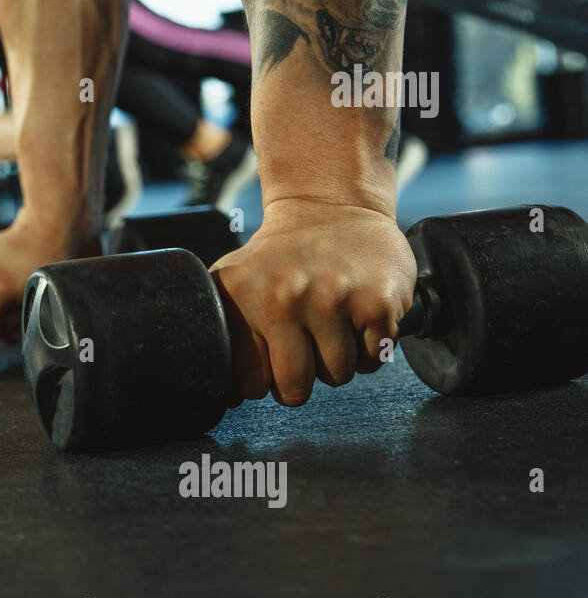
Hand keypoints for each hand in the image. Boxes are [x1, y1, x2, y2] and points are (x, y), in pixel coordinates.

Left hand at [210, 199, 416, 406]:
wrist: (332, 206)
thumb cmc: (280, 256)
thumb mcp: (234, 281)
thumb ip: (223, 331)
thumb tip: (220, 391)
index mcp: (244, 297)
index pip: (250, 383)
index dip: (263, 380)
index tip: (269, 359)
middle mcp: (286, 297)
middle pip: (295, 389)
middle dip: (301, 378)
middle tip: (304, 343)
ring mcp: (334, 299)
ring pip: (337, 376)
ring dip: (337, 361)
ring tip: (330, 321)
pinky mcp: (378, 302)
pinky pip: (372, 360)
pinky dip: (369, 348)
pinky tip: (356, 315)